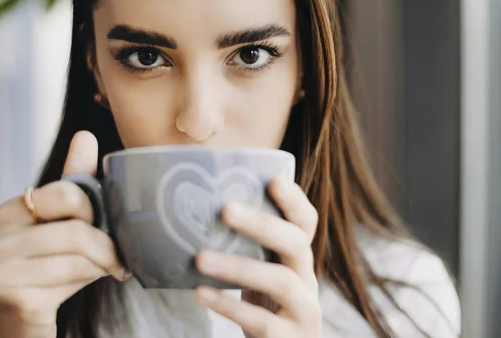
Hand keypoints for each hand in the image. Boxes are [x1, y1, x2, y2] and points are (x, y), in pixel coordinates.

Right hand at [0, 131, 130, 337]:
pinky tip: (93, 282)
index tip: (101, 226)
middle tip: (114, 256)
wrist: (21, 327)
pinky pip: (71, 276)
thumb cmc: (47, 273)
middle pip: (77, 226)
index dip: (94, 211)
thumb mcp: (60, 227)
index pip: (68, 193)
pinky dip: (92, 278)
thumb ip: (73, 183)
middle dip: (105, 244)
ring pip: (79, 252)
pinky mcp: (10, 294)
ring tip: (104, 269)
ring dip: (102, 264)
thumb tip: (85, 136)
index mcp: (8, 213)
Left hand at [195, 175, 320, 337]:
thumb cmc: (262, 306)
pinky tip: (200, 293)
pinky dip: (229, 306)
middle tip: (225, 209)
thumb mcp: (262, 273)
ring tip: (199, 259)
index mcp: (298, 259)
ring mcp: (303, 312)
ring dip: (238, 267)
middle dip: (262, 224)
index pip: (306, 223)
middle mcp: (308, 280)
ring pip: (280, 281)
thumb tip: (193, 210)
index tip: (274, 179)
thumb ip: (246, 248)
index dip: (295, 201)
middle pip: (296, 243)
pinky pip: (262, 321)